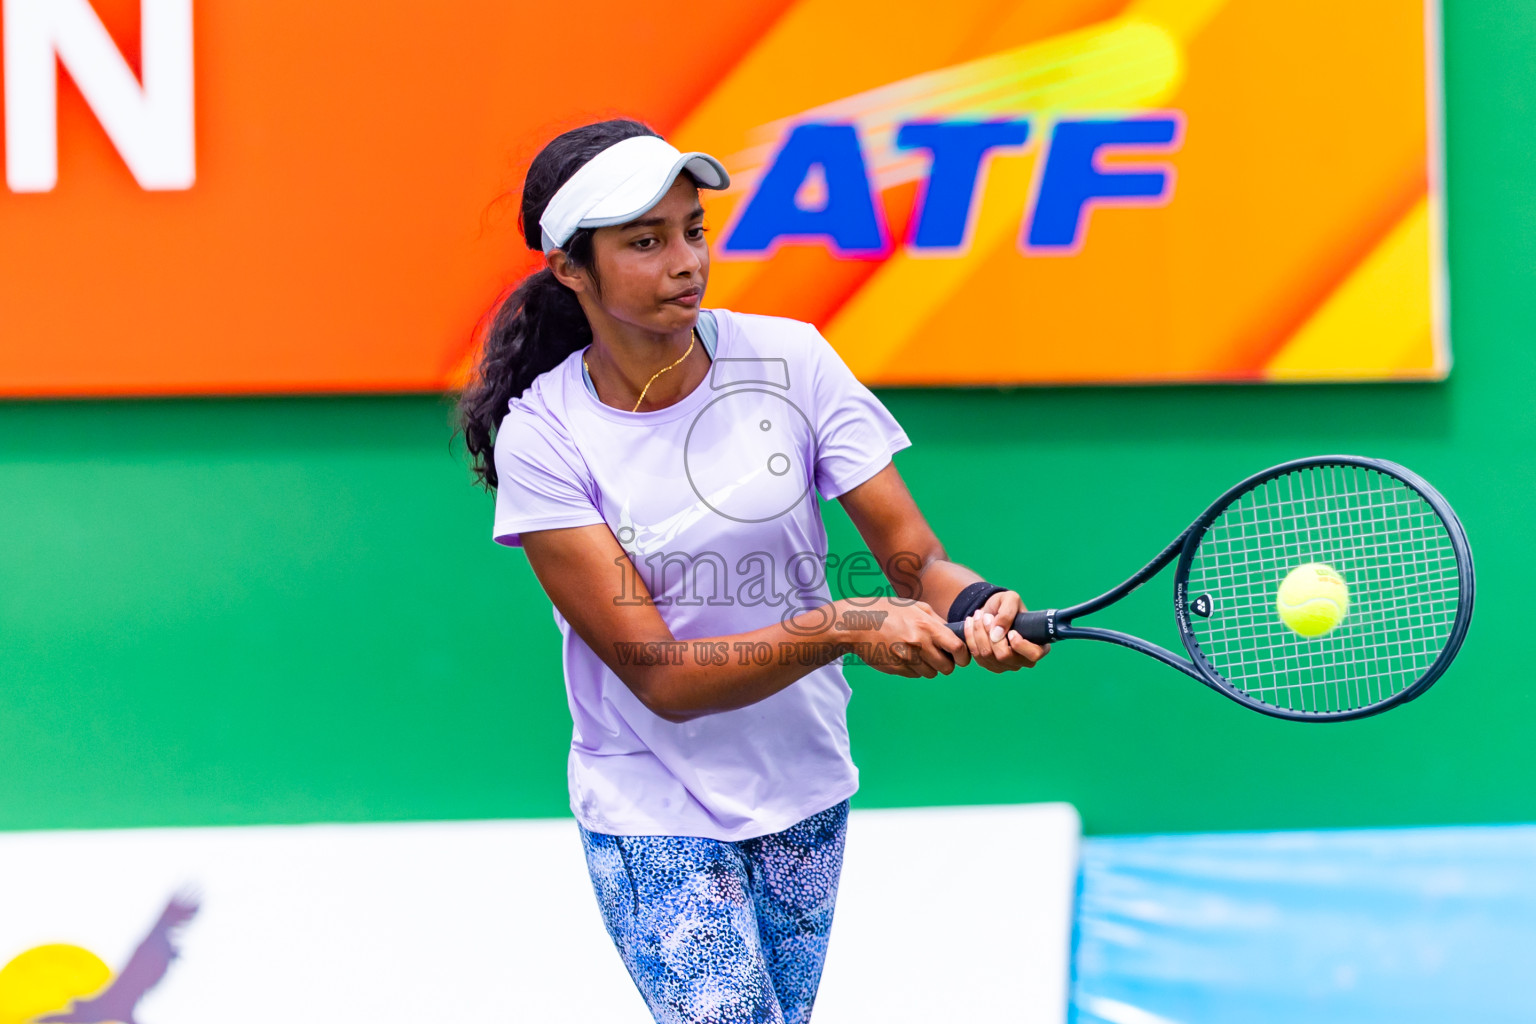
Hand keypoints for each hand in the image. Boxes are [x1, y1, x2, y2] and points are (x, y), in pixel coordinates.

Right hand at [837, 597, 970, 678]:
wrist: (856, 624)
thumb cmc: (886, 611)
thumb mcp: (913, 606)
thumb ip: (936, 619)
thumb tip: (953, 631)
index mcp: (926, 626)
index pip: (957, 648)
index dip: (963, 655)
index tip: (961, 656)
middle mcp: (918, 643)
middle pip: (947, 667)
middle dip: (946, 664)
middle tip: (939, 657)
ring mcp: (906, 658)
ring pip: (930, 673)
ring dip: (929, 667)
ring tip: (917, 654)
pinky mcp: (896, 668)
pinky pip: (914, 675)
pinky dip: (914, 669)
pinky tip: (904, 656)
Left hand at [961, 590, 1049, 671]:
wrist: (991, 610)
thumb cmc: (1006, 605)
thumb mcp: (1010, 599)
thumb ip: (1007, 613)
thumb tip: (997, 634)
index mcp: (1038, 645)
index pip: (1033, 654)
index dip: (1020, 644)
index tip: (1011, 631)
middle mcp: (1023, 659)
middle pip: (1004, 656)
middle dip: (990, 634)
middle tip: (986, 616)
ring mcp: (1006, 665)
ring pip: (987, 656)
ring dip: (978, 633)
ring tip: (978, 616)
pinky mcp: (990, 665)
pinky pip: (976, 656)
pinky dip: (970, 637)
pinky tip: (970, 624)